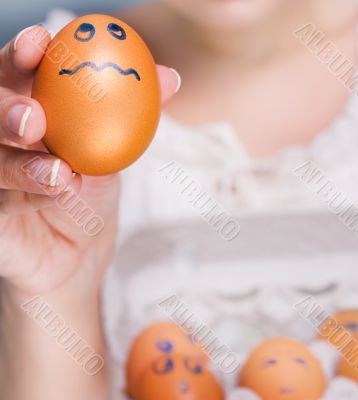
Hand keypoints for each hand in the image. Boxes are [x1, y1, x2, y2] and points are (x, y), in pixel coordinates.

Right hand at [0, 25, 179, 296]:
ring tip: (61, 173)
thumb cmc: (89, 192)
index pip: (13, 74)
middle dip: (6, 109)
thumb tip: (170, 77)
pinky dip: (31, 197)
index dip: (21, 55)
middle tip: (35, 117)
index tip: (41, 44)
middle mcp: (2, 141)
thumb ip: (134, 111)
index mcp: (26, 112)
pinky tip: (61, 197)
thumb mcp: (114, 150)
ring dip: (22, 165)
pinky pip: (1, 203)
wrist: (79, 249)